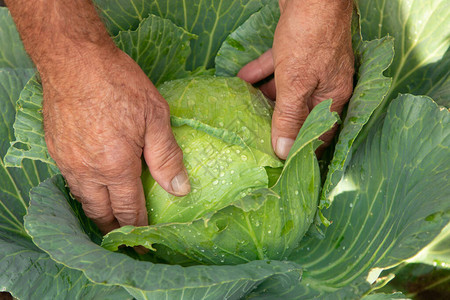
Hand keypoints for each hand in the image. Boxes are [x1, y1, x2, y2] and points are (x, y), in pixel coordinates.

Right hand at [41, 46, 189, 233]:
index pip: (129, 210)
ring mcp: (67, 161)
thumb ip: (167, 157)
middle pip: (101, 213)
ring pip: (83, 200)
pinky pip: (71, 181)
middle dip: (116, 229)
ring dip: (99, 212)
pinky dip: (86, 191)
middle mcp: (88, 171)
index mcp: (116, 166)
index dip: (140, 229)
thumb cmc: (119, 84)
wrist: (75, 59)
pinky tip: (95, 185)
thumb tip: (180, 189)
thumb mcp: (155, 117)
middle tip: (128, 237)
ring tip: (112, 216)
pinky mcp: (56, 149)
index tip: (145, 243)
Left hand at [238, 0, 353, 158]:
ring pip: (287, 90)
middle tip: (258, 138)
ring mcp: (311, 65)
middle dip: (280, 124)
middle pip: (300, 112)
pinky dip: (261, 74)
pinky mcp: (296, 49)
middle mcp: (325, 83)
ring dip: (267, 99)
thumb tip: (283, 152)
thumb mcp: (296, 83)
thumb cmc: (309, 38)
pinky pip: (277, 68)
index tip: (282, 161)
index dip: (302, 148)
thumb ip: (289, 117)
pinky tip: (242, 78)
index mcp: (333, 96)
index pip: (319, 133)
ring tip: (246, 111)